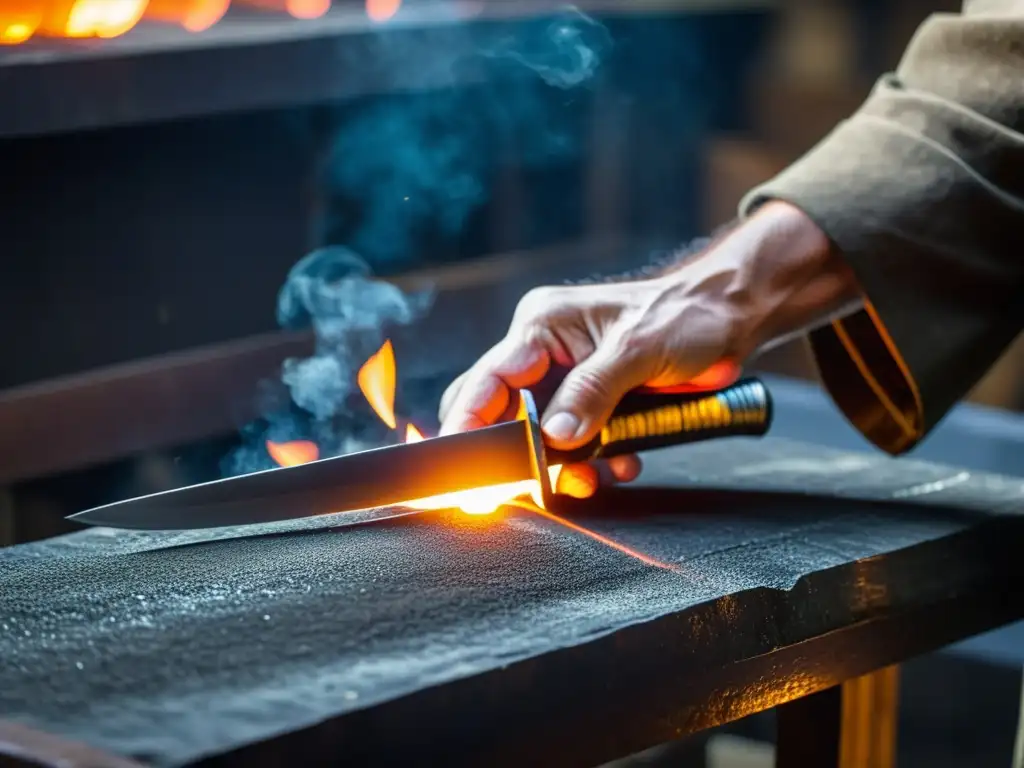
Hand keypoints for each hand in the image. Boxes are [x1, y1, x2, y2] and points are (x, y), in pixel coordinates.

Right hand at [439, 202, 855, 497]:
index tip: (462, 463)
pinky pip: (576, 445)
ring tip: (592, 477)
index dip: (469, 422)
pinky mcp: (593, 403)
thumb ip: (592, 392)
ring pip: (540, 438)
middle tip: (532, 483)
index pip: (489, 379)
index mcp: (541, 326)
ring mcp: (569, 380)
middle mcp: (546, 354)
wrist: (731, 320)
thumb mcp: (637, 350)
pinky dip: (594, 462)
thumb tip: (554, 438)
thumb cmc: (686, 315)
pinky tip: (622, 461)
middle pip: (503, 413)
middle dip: (517, 452)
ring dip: (564, 465)